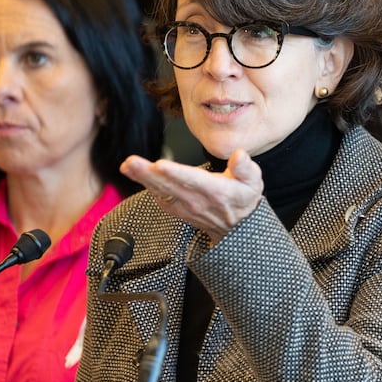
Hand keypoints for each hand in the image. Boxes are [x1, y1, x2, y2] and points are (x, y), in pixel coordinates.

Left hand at [120, 150, 263, 243]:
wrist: (237, 226)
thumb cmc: (243, 198)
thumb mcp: (254, 181)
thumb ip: (246, 168)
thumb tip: (239, 155)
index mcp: (216, 191)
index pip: (193, 180)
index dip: (176, 173)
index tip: (160, 165)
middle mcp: (197, 200)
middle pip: (169, 185)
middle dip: (149, 173)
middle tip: (131, 162)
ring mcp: (185, 206)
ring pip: (161, 191)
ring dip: (142, 178)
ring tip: (128, 165)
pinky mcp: (177, 209)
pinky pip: (160, 197)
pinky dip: (147, 187)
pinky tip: (137, 175)